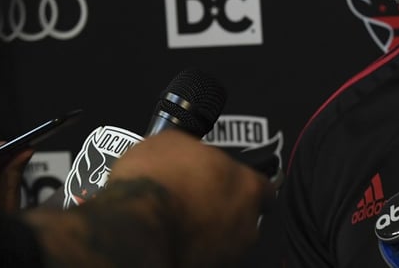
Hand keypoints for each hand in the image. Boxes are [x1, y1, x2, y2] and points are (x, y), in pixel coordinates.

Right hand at [107, 130, 275, 266]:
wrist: (133, 230)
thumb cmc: (155, 183)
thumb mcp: (170, 141)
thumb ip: (192, 146)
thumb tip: (186, 144)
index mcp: (247, 185)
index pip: (264, 185)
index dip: (245, 182)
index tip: (229, 180)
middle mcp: (247, 222)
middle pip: (246, 214)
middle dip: (227, 207)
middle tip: (199, 199)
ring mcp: (230, 252)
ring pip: (228, 239)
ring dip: (212, 230)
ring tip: (183, 221)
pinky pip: (208, 257)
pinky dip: (196, 250)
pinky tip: (176, 239)